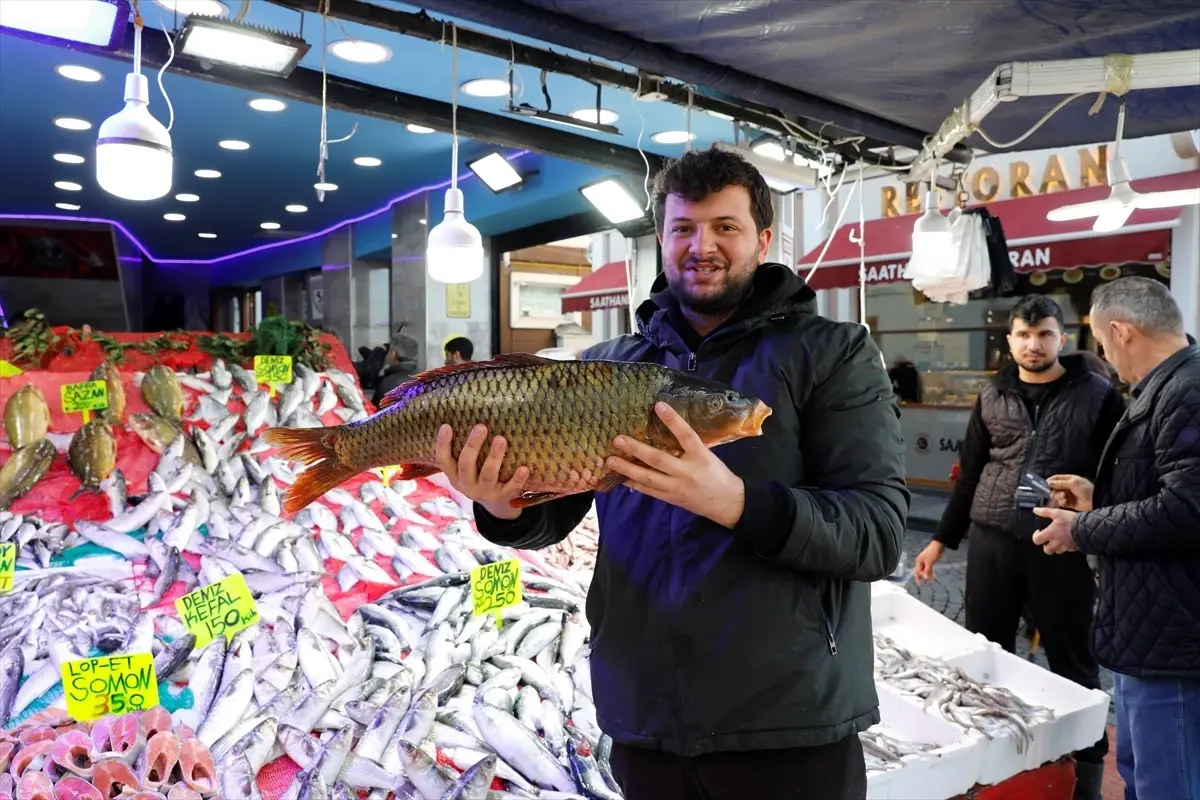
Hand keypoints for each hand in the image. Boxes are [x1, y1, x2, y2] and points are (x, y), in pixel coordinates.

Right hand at [433, 424, 529, 519]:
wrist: (497, 506)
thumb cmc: (480, 476)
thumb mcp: (467, 468)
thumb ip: (466, 450)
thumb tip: (470, 414)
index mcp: (455, 476)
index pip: (443, 460)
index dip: (442, 444)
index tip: (446, 426)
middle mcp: (467, 485)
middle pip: (466, 465)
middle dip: (472, 446)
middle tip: (481, 427)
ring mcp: (485, 492)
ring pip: (488, 475)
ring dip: (494, 457)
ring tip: (501, 439)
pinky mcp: (503, 497)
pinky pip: (510, 488)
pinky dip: (517, 479)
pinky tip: (524, 468)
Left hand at [606, 402, 745, 527]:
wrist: (727, 503)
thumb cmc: (717, 474)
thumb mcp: (708, 456)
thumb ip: (689, 446)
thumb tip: (665, 428)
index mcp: (701, 456)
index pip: (686, 435)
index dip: (673, 420)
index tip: (658, 405)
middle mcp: (687, 472)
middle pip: (658, 459)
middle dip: (636, 449)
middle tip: (618, 439)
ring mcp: (677, 487)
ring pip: (649, 477)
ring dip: (627, 469)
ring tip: (610, 460)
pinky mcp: (671, 499)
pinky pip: (649, 490)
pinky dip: (634, 483)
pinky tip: (621, 477)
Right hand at [912, 541, 944, 584]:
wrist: (938, 545)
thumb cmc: (933, 552)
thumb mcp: (930, 562)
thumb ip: (927, 570)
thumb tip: (925, 578)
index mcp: (919, 561)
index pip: (918, 571)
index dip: (920, 577)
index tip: (923, 583)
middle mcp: (921, 562)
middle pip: (920, 571)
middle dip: (922, 578)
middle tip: (923, 584)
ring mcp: (925, 562)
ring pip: (925, 571)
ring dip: (927, 576)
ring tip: (931, 582)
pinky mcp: (930, 562)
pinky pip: (928, 569)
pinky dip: (930, 573)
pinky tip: (933, 576)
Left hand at [1031, 507, 1079, 554]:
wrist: (1087, 528)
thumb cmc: (1071, 521)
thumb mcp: (1057, 513)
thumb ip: (1045, 512)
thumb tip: (1036, 510)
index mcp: (1050, 534)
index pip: (1036, 540)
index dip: (1036, 536)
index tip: (1039, 532)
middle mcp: (1056, 543)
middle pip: (1046, 550)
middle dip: (1046, 546)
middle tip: (1048, 539)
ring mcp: (1065, 547)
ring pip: (1057, 551)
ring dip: (1056, 547)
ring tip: (1058, 540)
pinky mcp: (1073, 548)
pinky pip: (1067, 550)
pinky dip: (1065, 547)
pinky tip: (1067, 540)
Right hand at [1048, 474, 1093, 510]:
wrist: (1095, 501)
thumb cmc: (1086, 489)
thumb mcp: (1073, 483)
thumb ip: (1060, 483)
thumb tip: (1048, 483)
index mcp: (1069, 479)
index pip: (1055, 478)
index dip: (1050, 481)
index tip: (1045, 486)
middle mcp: (1067, 486)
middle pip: (1054, 488)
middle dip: (1054, 491)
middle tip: (1060, 493)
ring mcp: (1067, 495)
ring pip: (1056, 496)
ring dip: (1058, 497)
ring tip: (1064, 498)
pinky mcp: (1068, 503)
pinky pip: (1060, 502)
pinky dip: (1061, 502)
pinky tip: (1065, 502)